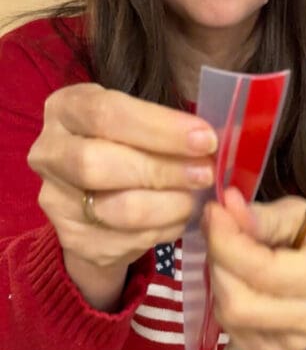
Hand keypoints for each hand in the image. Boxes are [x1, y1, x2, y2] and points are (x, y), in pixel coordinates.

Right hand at [28, 83, 216, 309]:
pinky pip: (127, 240)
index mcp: (65, 109)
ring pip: (117, 209)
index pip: (107, 114)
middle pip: (99, 164)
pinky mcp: (73, 239)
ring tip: (196, 199)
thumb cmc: (126, 147)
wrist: (96, 199)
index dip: (160, 129)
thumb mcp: (138, 124)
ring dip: (169, 205)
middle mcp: (48, 153)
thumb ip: (166, 128)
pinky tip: (179, 218)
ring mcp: (56, 200)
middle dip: (163, 170)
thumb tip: (211, 141)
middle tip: (205, 173)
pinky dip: (163, 230)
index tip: (205, 139)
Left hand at [204, 188, 305, 349]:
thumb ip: (266, 216)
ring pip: (229, 318)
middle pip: (239, 301)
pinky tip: (241, 282)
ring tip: (232, 256)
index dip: (227, 242)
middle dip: (217, 261)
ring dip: (219, 280)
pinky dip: (226, 301)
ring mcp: (294, 344)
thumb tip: (225, 207)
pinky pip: (232, 330)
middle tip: (220, 233)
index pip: (263, 270)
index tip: (214, 212)